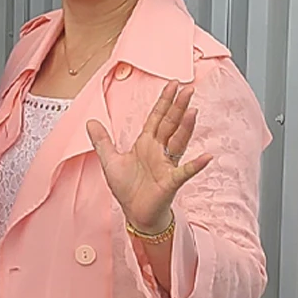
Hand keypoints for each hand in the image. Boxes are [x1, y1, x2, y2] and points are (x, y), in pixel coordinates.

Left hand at [88, 82, 205, 237]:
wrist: (135, 213)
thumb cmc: (128, 188)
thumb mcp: (110, 161)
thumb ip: (102, 141)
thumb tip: (90, 122)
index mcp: (146, 144)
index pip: (157, 118)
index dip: (164, 102)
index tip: (173, 84)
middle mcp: (159, 151)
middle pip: (170, 125)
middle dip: (178, 107)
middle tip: (188, 89)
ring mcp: (167, 165)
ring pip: (178, 142)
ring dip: (186, 128)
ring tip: (193, 111)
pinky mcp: (171, 182)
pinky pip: (185, 172)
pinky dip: (196, 165)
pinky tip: (207, 157)